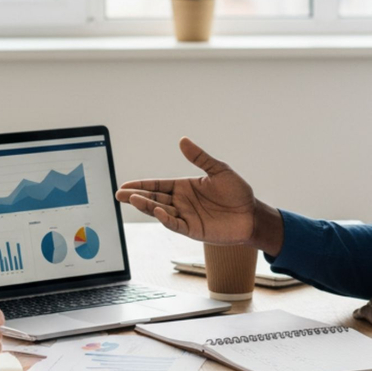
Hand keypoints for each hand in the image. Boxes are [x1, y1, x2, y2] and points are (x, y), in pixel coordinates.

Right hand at [116, 138, 259, 245]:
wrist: (252, 214)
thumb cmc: (237, 192)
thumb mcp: (219, 170)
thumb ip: (199, 157)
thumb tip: (182, 140)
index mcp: (184, 187)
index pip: (158, 185)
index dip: (142, 185)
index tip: (126, 184)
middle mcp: (182, 202)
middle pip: (154, 198)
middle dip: (136, 196)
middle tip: (119, 194)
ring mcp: (186, 216)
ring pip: (160, 211)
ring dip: (146, 206)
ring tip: (131, 199)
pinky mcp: (193, 229)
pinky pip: (175, 224)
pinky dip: (166, 219)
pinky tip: (157, 212)